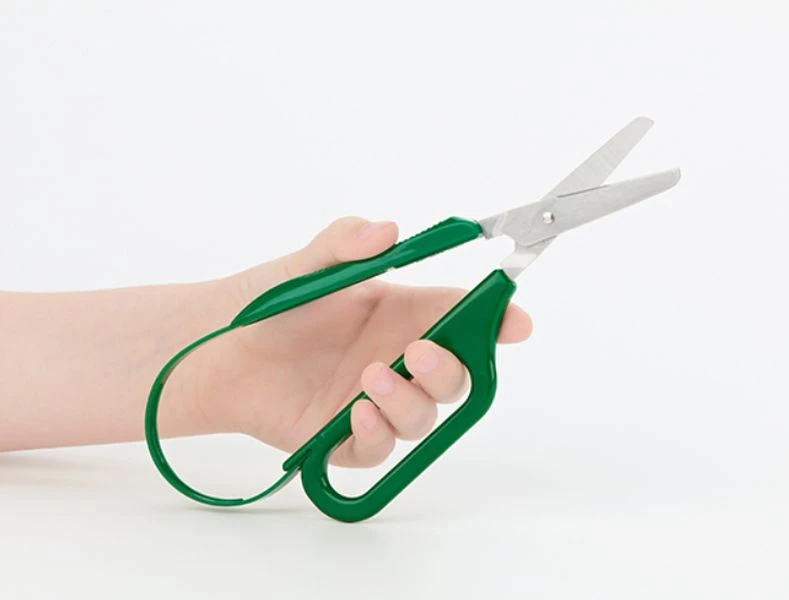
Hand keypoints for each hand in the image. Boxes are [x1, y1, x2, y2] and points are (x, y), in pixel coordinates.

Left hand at [183, 218, 531, 467]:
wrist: (215, 350)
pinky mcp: (343, 438)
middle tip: (421, 351)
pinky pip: (380, 450)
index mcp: (399, 314)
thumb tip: (388, 230)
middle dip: (451, 368)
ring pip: (423, 418)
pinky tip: (356, 413)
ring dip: (409, 401)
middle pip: (454, 375)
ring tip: (372, 378)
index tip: (515, 321)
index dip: (496, 320)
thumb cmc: (266, 304)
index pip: (462, 317)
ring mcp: (372, 401)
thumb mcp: (305, 266)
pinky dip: (377, 436)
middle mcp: (395, 358)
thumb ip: (344, 244)